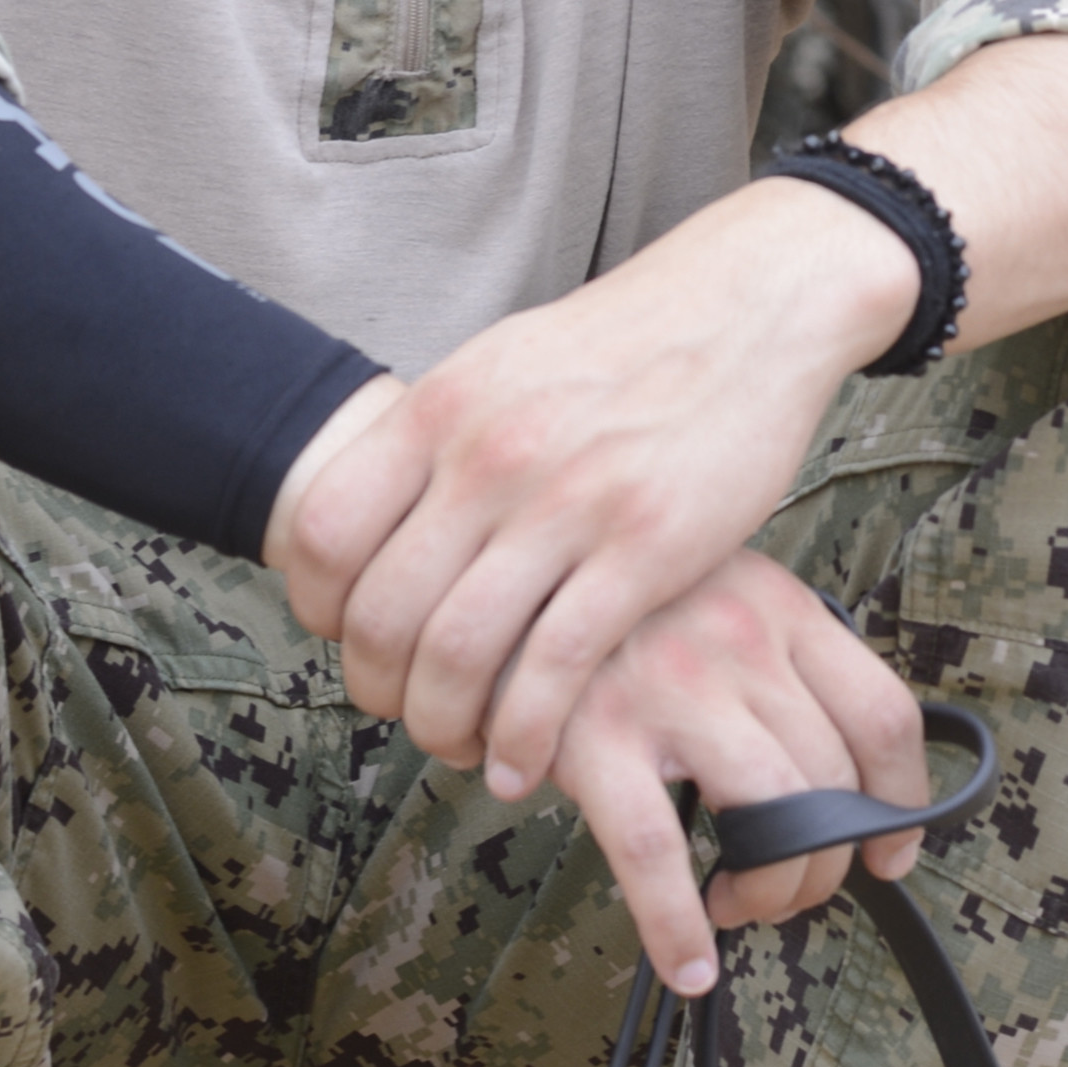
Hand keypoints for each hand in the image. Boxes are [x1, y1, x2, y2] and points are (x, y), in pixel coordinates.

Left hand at [265, 176, 912, 800]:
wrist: (749, 305)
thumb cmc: (626, 344)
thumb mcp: (504, 362)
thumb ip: (437, 438)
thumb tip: (374, 516)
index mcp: (443, 406)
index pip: (322, 532)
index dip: (318, 609)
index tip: (349, 637)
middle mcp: (492, 454)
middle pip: (382, 612)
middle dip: (379, 688)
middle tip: (404, 707)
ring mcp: (569, 501)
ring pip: (458, 654)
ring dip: (443, 724)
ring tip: (461, 743)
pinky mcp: (646, 547)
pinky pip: (555, 668)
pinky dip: (525, 734)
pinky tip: (525, 761)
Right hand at [546, 549, 929, 991]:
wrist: (496, 588)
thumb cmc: (617, 612)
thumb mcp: (717, 596)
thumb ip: (775, 662)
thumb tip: (835, 775)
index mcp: (781, 605)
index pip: (883, 713)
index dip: (901, 801)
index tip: (890, 852)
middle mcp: (741, 639)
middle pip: (834, 782)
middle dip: (825, 864)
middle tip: (789, 891)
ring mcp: (673, 686)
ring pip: (777, 818)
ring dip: (773, 891)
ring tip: (739, 906)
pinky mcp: (596, 735)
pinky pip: (658, 853)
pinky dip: (679, 927)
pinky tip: (688, 965)